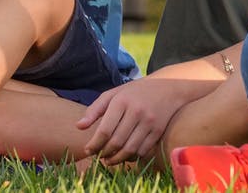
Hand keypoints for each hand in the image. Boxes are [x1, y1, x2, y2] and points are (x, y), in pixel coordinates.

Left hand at [76, 77, 190, 164]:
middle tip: (98, 156)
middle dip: (104, 153)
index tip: (88, 150)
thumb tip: (79, 126)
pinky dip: (132, 157)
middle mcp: (136, 111)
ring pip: (130, 149)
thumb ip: (95, 109)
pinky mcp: (158, 130)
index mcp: (121, 101)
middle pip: (116, 141)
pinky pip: (143, 150)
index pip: (104, 130)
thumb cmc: (135, 92)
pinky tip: (125, 156)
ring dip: (117, 159)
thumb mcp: (114, 94)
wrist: (168, 87)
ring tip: (109, 160)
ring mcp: (149, 122)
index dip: (94, 144)